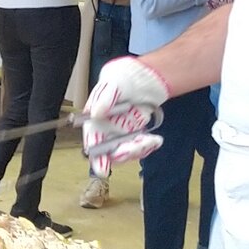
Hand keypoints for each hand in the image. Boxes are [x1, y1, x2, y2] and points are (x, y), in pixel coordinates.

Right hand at [80, 57, 170, 173]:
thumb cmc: (121, 79)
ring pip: (126, 153)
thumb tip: (95, 114)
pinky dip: (148, 146)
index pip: (92, 141)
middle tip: (134, 149)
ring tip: (151, 141)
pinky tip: (156, 140)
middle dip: (122, 155)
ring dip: (138, 150)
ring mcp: (120, 135)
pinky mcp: (134, 136)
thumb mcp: (113, 84)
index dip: (96, 157)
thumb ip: (104, 99)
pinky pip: (139, 148)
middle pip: (109, 153)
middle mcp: (105, 131)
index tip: (102, 169)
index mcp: (95, 121)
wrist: (139, 79)